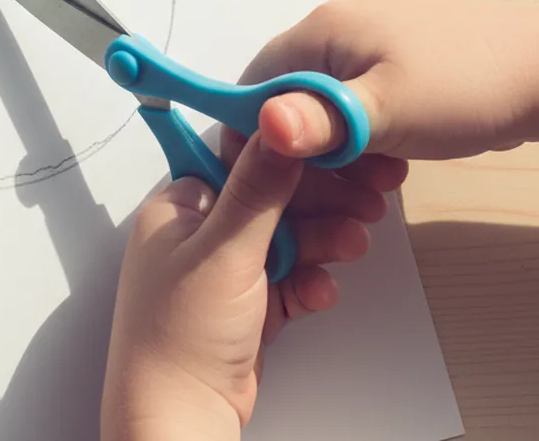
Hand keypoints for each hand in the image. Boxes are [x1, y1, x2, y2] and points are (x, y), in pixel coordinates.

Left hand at [100, 134, 406, 440]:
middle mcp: (195, 236)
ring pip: (284, 242)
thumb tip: (276, 126)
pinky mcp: (243, 309)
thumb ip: (257, 190)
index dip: (285, 158)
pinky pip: (286, 282)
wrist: (180, 415)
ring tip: (352, 247)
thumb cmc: (178, 336)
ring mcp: (220, 274)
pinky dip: (307, 285)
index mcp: (176, 209)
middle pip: (268, 203)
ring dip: (320, 245)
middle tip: (362, 205)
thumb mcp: (224, 251)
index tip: (331, 155)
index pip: (235, 161)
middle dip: (315, 207)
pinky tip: (320, 294)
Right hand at [239, 0, 538, 160]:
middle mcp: (338, 19)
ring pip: (324, 99)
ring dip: (340, 145)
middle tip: (347, 185)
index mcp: (323, 27)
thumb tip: (263, 124)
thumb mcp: (388, 113)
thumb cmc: (471, 88)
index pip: (254, 84)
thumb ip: (320, 120)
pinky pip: (356, 94)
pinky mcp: (397, 48)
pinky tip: (395, 153)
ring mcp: (370, 31)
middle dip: (308, 147)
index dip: (258, 136)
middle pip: (289, 93)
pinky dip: (365, 129)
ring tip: (380, 174)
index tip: (280, 180)